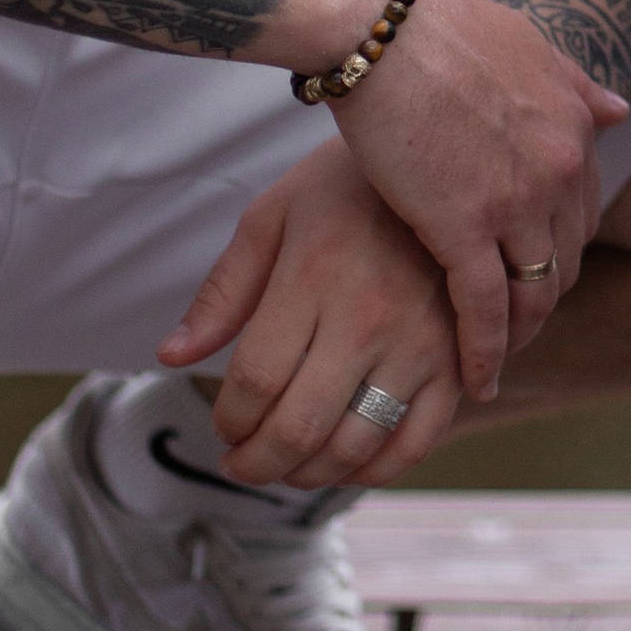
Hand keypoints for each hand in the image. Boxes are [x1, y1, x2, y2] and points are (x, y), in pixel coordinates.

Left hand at [156, 138, 465, 490]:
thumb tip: (171, 357)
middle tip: (240, 464)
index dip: (228, 420)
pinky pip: (420, 438)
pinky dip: (379, 469)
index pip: (255, 382)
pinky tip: (351, 464)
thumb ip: (224, 290)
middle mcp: (369, 315)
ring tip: (289, 466)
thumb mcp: (274, 215)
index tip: (222, 426)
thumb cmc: (349, 185)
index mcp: (314, 276)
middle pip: (298, 426)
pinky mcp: (459, 354)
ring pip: (355, 444)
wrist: (447, 156)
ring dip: (309, 474)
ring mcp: (421, 339)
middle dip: (255, 462)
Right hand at [327, 0, 622, 399]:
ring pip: (534, 291)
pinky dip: (484, 351)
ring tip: (499, 362)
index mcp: (575, 124)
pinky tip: (477, 382)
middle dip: (545, 295)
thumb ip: (573, 85)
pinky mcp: (465, 227)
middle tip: (520, 326)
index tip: (539, 269)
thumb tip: (619, 110)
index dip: (561, 244)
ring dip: (520, 333)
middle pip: (566, 256)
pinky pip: (485, 308)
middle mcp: (560, 166)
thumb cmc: (439, 25)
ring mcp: (517, 200)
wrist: (385, 23)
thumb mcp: (525, 45)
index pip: (583, 208)